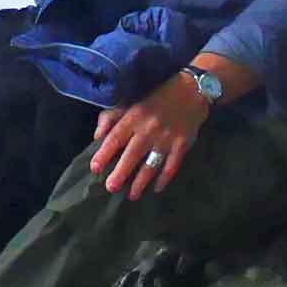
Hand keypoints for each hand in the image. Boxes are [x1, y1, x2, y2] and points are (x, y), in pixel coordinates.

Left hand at [89, 74, 210, 198]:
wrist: (191, 91)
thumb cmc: (156, 97)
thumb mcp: (131, 101)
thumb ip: (111, 117)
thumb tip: (97, 136)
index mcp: (134, 116)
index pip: (115, 137)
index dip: (104, 154)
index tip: (95, 168)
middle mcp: (149, 128)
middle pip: (132, 154)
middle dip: (121, 172)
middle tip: (111, 187)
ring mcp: (167, 138)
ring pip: (152, 164)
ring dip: (141, 182)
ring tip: (132, 195)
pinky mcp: (182, 144)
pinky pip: (172, 165)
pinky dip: (164, 178)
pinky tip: (156, 189)